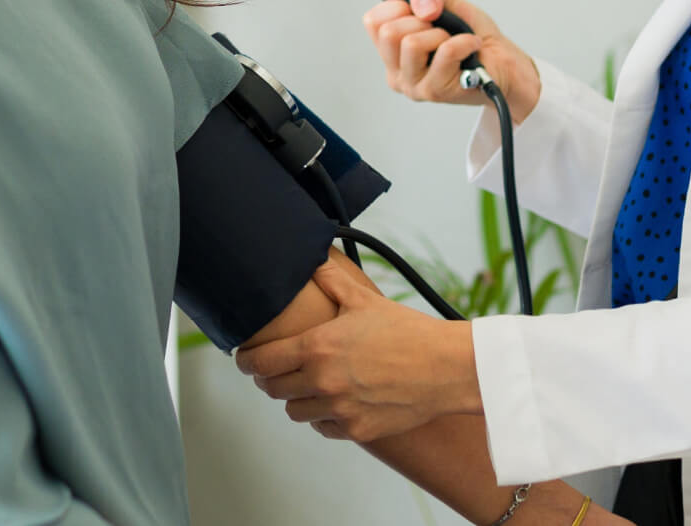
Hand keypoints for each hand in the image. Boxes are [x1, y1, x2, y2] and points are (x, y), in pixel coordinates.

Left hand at [236, 260, 480, 443]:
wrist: (445, 368)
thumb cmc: (408, 331)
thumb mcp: (365, 301)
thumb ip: (333, 281)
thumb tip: (315, 262)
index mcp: (317, 347)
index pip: (261, 361)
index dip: (246, 361)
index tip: (245, 360)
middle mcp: (322, 381)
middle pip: (272, 388)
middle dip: (270, 378)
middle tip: (276, 370)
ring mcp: (338, 408)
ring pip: (294, 411)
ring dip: (296, 399)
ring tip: (307, 386)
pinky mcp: (356, 429)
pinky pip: (322, 428)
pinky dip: (323, 417)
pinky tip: (333, 402)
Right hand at [362, 0, 541, 115]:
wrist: (503, 63)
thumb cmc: (471, 36)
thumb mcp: (447, 3)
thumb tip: (421, 6)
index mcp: (391, 51)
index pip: (372, 21)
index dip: (399, 7)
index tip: (423, 13)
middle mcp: (396, 72)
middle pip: (389, 33)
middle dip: (421, 21)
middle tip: (441, 30)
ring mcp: (414, 86)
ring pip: (411, 44)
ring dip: (441, 34)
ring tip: (454, 42)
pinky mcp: (435, 92)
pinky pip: (445, 52)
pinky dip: (465, 41)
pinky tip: (472, 46)